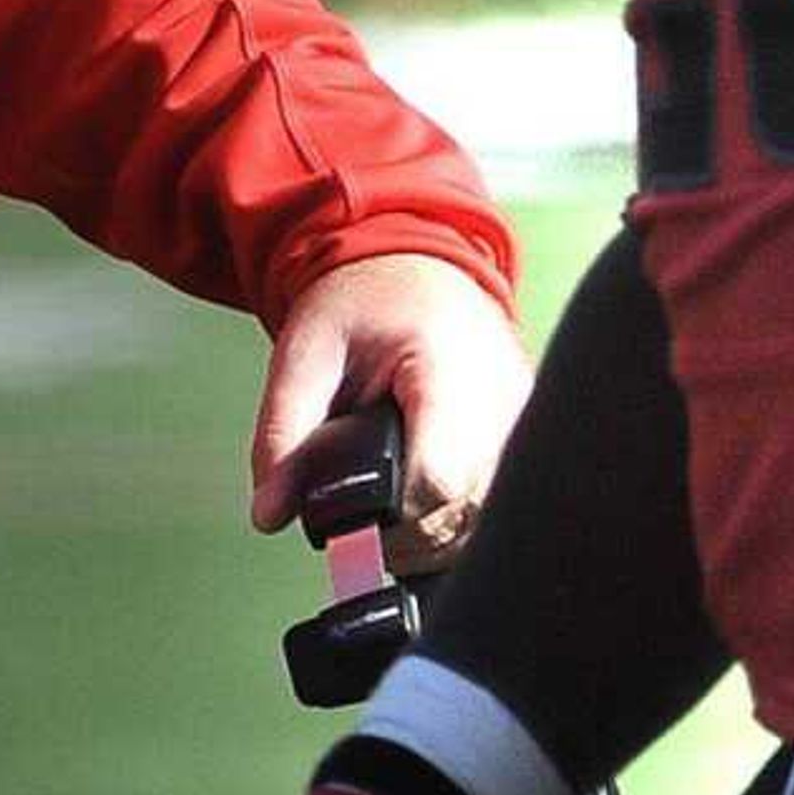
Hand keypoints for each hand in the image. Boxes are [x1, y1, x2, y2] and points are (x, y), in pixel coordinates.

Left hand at [251, 253, 528, 569]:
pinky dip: (457, 510)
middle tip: (358, 510)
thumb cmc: (362, 300)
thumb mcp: (304, 352)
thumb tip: (267, 513)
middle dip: (402, 529)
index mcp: (445, 368)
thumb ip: (282, 433)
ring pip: (485, 515)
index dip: (390, 518)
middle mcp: (501, 395)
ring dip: (431, 527)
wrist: (411, 265)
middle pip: (463, 510)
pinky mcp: (526, 429)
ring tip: (388, 495)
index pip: (437, 480)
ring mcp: (522, 415)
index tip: (352, 522)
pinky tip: (421, 493)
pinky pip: (497, 497)